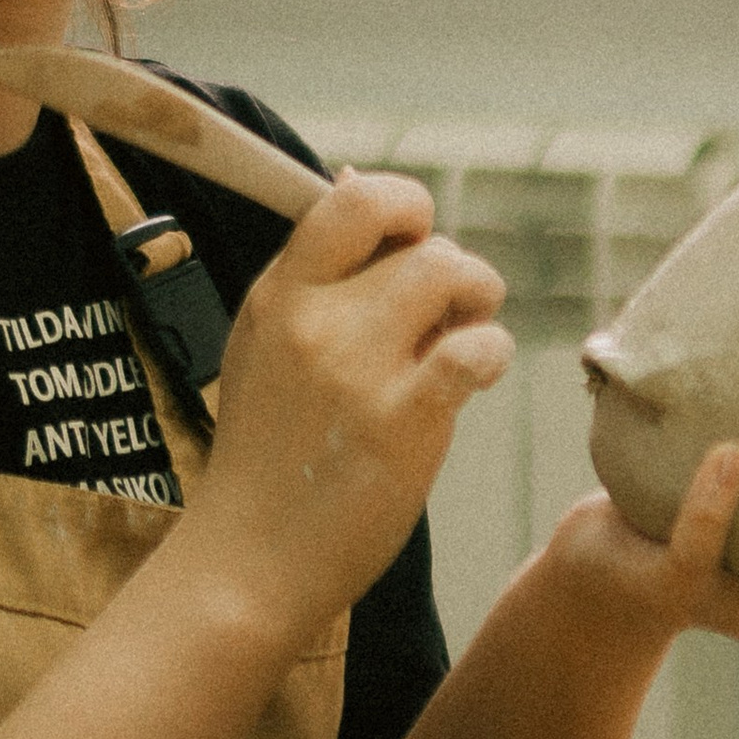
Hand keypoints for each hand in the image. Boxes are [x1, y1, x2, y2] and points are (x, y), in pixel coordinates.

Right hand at [193, 173, 512, 640]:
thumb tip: (358, 180)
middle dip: (455, 272)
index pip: (354, 197)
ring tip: (460, 345)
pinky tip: (472, 378)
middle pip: (423, 243)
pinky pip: (473, 349)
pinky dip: (489, 354)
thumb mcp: (265, 345)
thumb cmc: (268, 452)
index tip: (411, 248)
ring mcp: (355, 368)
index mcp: (279, 293)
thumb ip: (316, 276)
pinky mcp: (399, 422)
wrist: (249, 557)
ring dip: (478, 305)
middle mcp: (313, 319)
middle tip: (446, 319)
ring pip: (453, 275)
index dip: (405, 207)